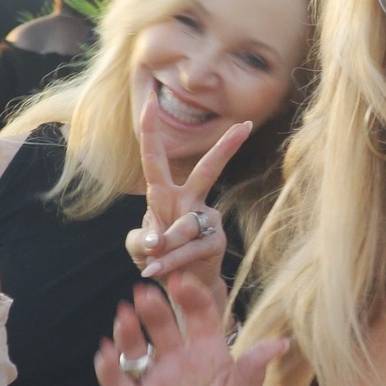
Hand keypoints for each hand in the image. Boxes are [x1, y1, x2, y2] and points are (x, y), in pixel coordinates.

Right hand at [95, 273, 284, 385]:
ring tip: (123, 314)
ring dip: (128, 331)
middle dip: (156, 308)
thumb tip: (280, 343)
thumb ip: (252, 374)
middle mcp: (183, 366)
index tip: (182, 280)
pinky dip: (108, 369)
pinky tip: (104, 352)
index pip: (201, 318)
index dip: (191, 298)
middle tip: (145, 291)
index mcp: (212, 358)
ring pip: (137, 351)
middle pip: (165, 328)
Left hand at [124, 95, 248, 294]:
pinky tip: (154, 270)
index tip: (151, 101)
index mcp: (165, 193)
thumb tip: (158, 240)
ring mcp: (206, 219)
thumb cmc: (160, 257)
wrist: (182, 284)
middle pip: (207, 170)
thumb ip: (142, 240)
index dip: (152, 131)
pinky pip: (190, 249)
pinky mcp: (215, 242)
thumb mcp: (140, 247)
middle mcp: (189, 200)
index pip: (156, 158)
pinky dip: (169, 262)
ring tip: (151, 261)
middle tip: (246, 126)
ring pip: (185, 224)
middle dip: (226, 148)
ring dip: (165, 245)